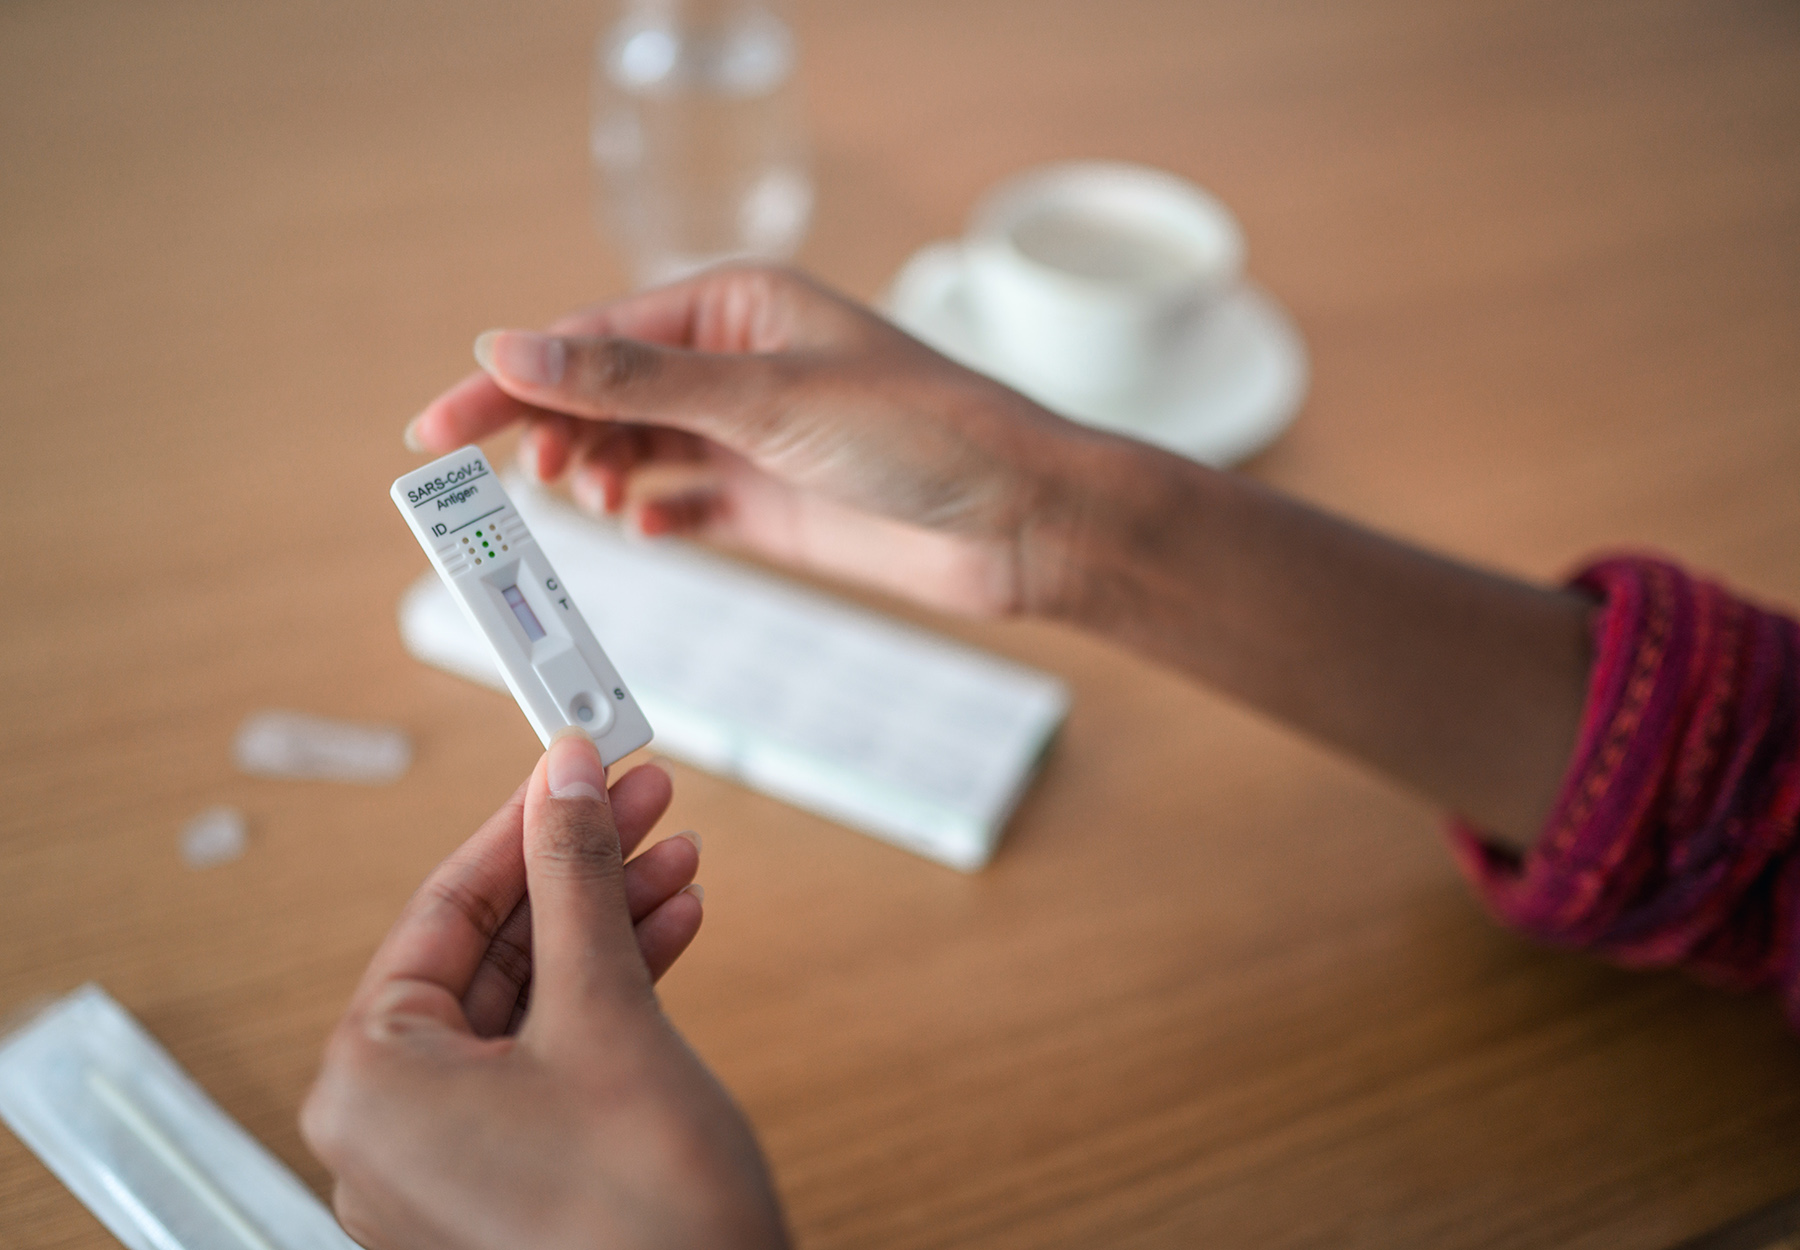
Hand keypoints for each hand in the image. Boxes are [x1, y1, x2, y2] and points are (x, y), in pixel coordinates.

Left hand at [301, 732, 788, 1249]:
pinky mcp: (513, 1176)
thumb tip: (565, 782)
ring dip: (608, 924)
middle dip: (580, 871)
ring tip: (675, 857)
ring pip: (530, 1001)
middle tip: (641, 800)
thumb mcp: (606, 1010)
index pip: (444, 910)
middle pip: (492, 952)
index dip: (522, 824)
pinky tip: (670, 930)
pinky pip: (549, 1055)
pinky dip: (609, 993)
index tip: (574, 764)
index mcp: (368, 1083)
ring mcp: (451, 1159)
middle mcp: (390, 1126)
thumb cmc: (640, 1218)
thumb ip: (577, 880)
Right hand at [405, 266, 1092, 616]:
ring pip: (638, 450)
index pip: (591, 341)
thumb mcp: (765, 399)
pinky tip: (646, 528)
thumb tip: (511, 349)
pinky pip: (686, 503)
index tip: (435, 432)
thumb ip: (635, 384)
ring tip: (596, 502)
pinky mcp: (773, 502)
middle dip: (552, 434)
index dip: (508, 383)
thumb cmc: (921, 432)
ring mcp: (753, 435)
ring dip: (602, 475)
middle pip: (604, 394)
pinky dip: (656, 515)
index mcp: (734, 309)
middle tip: (520, 484)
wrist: (1023, 522)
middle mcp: (737, 365)